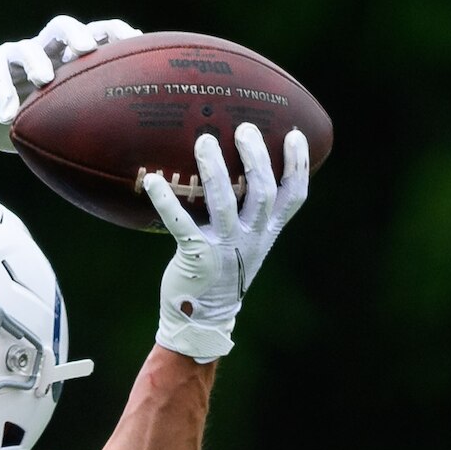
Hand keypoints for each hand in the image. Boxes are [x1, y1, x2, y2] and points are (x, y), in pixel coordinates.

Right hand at [0, 14, 134, 153]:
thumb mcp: (58, 120)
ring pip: (26, 47)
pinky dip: (2, 93)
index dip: (114, 33)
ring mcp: (12, 56)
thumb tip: (129, 153)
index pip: (94, 35)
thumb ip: (85, 125)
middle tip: (86, 50)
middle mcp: (41, 51)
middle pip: (62, 27)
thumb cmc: (24, 119)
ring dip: (36, 60)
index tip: (135, 41)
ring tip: (42, 80)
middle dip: (77, 34)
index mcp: (65, 59)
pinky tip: (6, 116)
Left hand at [146, 123, 307, 361]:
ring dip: (215, 171)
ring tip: (204, 141)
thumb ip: (247, 214)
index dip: (298, 165)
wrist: (201, 320)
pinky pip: (181, 225)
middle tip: (244, 129)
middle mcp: (250, 239)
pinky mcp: (196, 257)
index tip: (294, 134)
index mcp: (266, 233)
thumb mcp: (244, 244)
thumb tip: (238, 169)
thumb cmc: (219, 273)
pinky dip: (166, 202)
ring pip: (225, 204)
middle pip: (264, 193)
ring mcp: (224, 249)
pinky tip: (152, 180)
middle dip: (256, 159)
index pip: (293, 196)